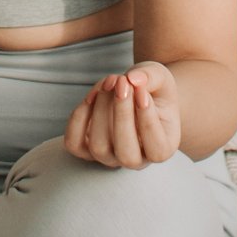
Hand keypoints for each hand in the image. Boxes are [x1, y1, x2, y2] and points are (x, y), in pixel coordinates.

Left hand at [63, 59, 181, 167]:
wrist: (136, 93)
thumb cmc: (153, 89)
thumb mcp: (160, 77)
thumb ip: (152, 77)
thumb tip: (133, 79)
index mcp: (162, 148)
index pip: (157, 150)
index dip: (148, 120)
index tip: (142, 92)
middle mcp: (136, 160)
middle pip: (126, 154)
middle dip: (122, 115)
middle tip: (122, 82)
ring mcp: (110, 157)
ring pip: (99, 147)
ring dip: (100, 111)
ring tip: (109, 81)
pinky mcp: (86, 148)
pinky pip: (74, 143)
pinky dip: (78, 118)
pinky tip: (92, 95)